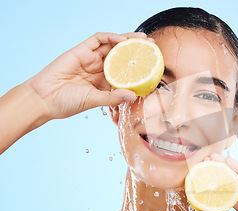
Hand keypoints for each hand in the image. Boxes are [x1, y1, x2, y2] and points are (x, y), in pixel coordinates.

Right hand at [25, 32, 149, 119]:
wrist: (43, 99)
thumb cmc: (67, 103)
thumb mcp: (94, 101)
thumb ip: (113, 97)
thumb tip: (134, 95)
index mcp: (103, 81)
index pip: (124, 69)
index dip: (137, 65)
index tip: (153, 64)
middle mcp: (98, 68)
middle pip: (121, 54)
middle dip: (136, 48)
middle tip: (152, 45)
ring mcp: (90, 58)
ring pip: (112, 44)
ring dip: (128, 39)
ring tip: (142, 39)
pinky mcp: (80, 50)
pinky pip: (98, 39)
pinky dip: (111, 37)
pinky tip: (122, 40)